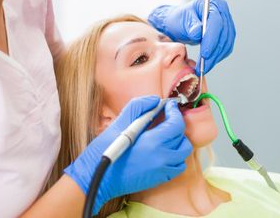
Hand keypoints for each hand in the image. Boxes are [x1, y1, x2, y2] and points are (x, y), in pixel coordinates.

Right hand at [64, 95, 191, 213]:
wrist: (96, 178)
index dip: (174, 111)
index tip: (169, 105)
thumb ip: (139, 107)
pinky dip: (175, 157)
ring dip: (177, 142)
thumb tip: (155, 100)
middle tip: (165, 119)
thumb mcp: (119, 123)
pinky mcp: (159, 179)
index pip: (177, 124)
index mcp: (153, 142)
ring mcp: (162, 171)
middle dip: (176, 125)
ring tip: (164, 135)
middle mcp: (162, 158)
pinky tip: (162, 151)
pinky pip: (177, 166)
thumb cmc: (104, 150)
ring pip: (183, 154)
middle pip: (183, 138)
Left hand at [148, 0, 235, 74]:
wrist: (179, 24)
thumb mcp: (181, 22)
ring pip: (226, 43)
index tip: (204, 53)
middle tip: (204, 65)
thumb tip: (199, 32)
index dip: (212, 39)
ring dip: (216, 57)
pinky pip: (226, 47)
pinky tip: (209, 62)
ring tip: (204, 67)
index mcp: (212, 4)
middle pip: (223, 34)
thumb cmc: (178, 20)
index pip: (216, 23)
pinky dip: (218, 57)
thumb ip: (190, 26)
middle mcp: (222, 12)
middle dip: (214, 52)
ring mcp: (226, 23)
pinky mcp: (226, 34)